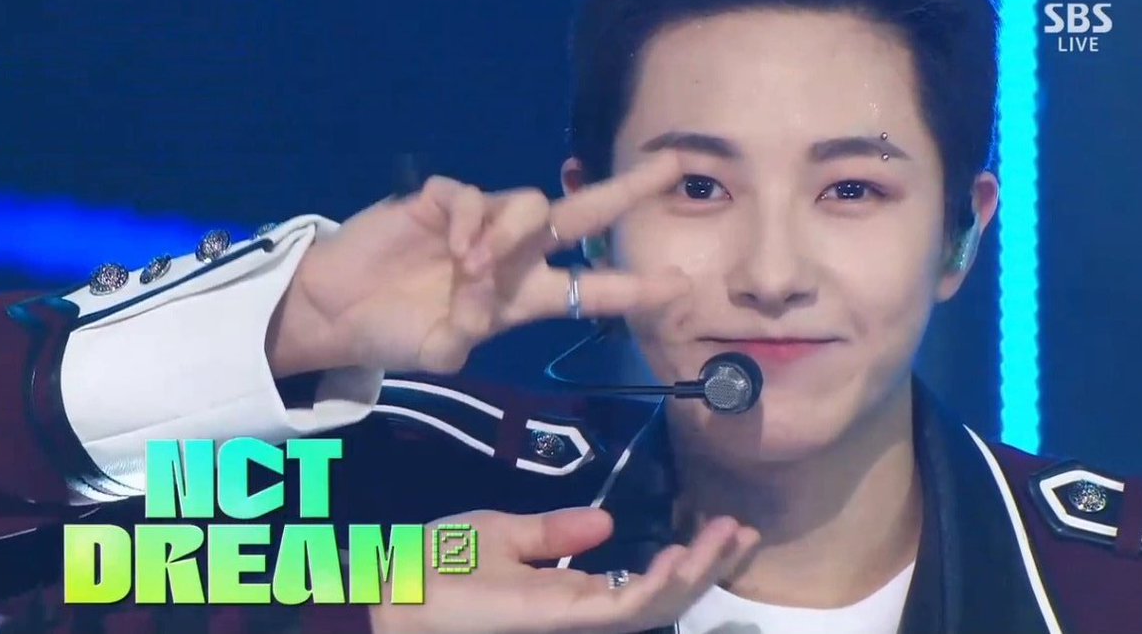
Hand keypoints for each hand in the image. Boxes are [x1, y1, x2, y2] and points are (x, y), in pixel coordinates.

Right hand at [267, 153, 689, 375]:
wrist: (338, 308)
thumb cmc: (393, 332)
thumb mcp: (435, 353)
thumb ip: (460, 339)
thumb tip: (477, 311)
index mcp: (523, 297)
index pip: (592, 289)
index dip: (634, 287)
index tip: (680, 284)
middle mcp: (514, 254)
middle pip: (582, 214)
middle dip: (627, 191)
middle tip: (673, 167)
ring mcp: (480, 222)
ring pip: (528, 205)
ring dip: (510, 233)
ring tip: (474, 267)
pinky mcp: (441, 200)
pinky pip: (470, 196)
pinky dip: (469, 219)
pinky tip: (453, 246)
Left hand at [368, 507, 760, 633]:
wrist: (395, 585)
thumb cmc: (439, 562)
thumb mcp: (504, 534)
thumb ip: (555, 534)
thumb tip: (609, 524)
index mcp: (567, 591)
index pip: (639, 581)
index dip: (683, 558)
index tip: (718, 526)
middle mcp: (579, 610)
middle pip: (659, 596)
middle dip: (707, 566)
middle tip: (746, 532)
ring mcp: (572, 617)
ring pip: (652, 605)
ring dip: (696, 572)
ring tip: (731, 537)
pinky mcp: (561, 618)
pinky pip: (622, 609)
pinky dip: (657, 586)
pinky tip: (683, 558)